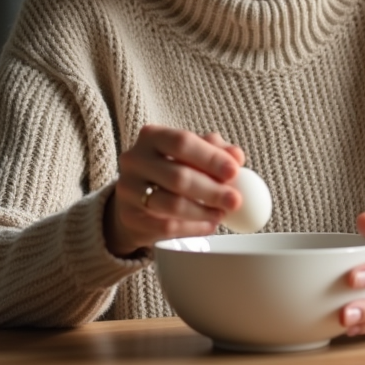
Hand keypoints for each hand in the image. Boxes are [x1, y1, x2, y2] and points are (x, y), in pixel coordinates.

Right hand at [104, 126, 243, 256]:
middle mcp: (135, 160)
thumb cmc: (169, 171)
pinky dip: (193, 228)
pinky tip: (209, 225)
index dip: (211, 157)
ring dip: (204, 211)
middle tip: (235, 200)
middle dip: (212, 190)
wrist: (134, 201)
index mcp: (152, 136)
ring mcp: (128, 190)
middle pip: (178, 176)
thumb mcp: (190, 155)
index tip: (235, 171)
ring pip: (172, 204)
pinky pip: (167, 226)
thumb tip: (236, 156)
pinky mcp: (129, 217)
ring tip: (222, 213)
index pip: (183, 142)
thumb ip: (214, 150)